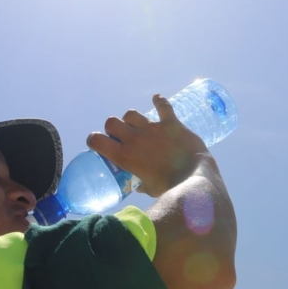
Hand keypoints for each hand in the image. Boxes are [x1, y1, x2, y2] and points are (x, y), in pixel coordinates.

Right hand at [87, 93, 209, 197]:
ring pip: (132, 114)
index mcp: (125, 156)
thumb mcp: (149, 190)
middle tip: (121, 135)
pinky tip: (157, 99)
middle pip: (112, 122)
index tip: (98, 142)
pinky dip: (159, 101)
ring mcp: (152, 129)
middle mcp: (134, 139)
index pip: (98, 141)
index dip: (94, 139)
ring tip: (137, 125)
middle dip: (113, 128)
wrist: (193, 179)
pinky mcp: (171, 123)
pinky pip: (163, 106)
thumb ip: (141, 185)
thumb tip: (139, 187)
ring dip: (131, 119)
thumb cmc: (169, 188)